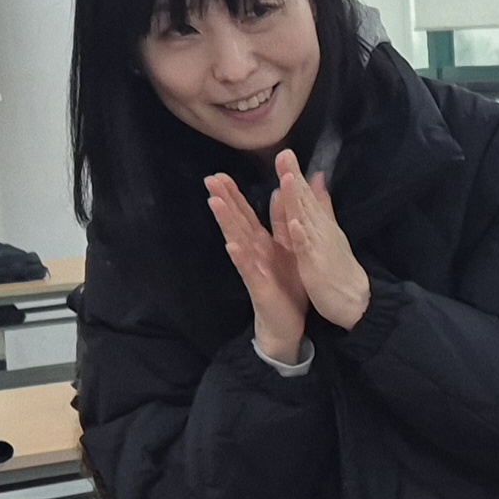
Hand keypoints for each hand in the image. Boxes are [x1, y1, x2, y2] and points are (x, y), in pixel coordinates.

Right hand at [206, 172, 308, 360]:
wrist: (289, 324)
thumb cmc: (287, 287)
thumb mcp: (288, 250)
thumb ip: (281, 224)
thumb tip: (277, 194)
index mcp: (261, 243)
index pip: (244, 214)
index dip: (233, 194)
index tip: (220, 174)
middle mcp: (252, 252)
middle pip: (236, 222)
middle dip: (224, 201)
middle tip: (209, 179)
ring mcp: (252, 269)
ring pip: (237, 241)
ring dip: (226, 222)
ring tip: (215, 203)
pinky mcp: (258, 286)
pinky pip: (248, 270)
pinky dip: (239, 257)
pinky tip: (231, 244)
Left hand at [271, 151, 370, 330]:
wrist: (355, 300)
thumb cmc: (338, 266)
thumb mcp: (328, 231)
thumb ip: (321, 204)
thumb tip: (318, 177)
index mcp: (317, 223)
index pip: (304, 194)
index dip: (294, 173)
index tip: (284, 152)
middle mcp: (318, 229)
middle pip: (303, 200)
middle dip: (293, 177)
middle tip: (284, 154)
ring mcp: (317, 246)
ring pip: (303, 218)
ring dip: (295, 199)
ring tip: (286, 178)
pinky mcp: (314, 265)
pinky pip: (305, 249)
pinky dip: (300, 235)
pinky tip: (294, 223)